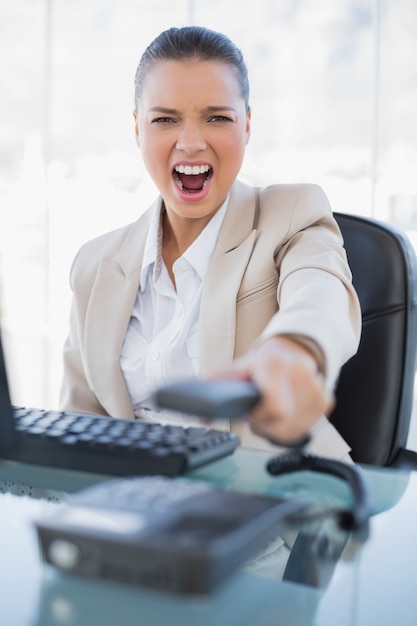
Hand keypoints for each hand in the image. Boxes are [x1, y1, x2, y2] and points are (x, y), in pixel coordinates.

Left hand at [215, 336, 333, 445]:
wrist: (295, 349)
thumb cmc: (264, 362)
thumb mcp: (241, 367)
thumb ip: (221, 380)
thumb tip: (205, 397)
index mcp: (276, 365)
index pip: (273, 408)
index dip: (258, 419)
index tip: (250, 415)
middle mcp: (300, 375)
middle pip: (282, 426)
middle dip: (265, 426)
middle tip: (258, 415)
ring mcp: (316, 389)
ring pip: (294, 430)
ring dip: (278, 428)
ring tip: (271, 412)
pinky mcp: (325, 400)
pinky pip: (305, 428)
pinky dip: (293, 426)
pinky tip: (286, 413)